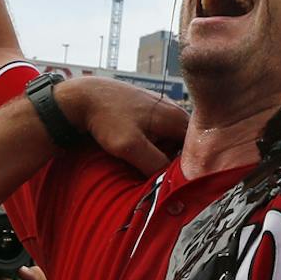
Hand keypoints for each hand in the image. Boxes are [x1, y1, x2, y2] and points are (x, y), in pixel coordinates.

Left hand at [54, 77, 186, 175]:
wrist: (84, 96)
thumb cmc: (106, 118)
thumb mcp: (130, 146)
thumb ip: (154, 164)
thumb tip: (172, 181)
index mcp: (177, 117)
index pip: (197, 149)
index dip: (189, 168)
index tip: (175, 183)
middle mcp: (174, 110)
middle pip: (185, 145)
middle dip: (174, 162)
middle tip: (159, 178)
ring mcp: (161, 110)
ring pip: (171, 140)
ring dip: (161, 154)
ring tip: (146, 165)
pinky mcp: (149, 112)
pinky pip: (159, 134)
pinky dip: (152, 146)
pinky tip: (139, 153)